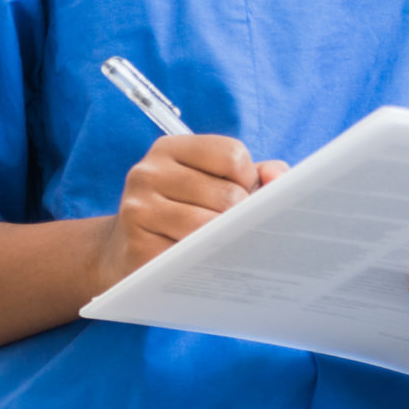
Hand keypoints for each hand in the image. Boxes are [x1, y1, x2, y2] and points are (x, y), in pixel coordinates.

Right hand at [96, 133, 287, 287]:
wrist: (126, 248)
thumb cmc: (183, 210)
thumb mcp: (211, 181)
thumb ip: (253, 175)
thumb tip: (282, 178)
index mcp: (170, 149)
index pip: (233, 155)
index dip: (249, 179)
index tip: (242, 194)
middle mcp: (148, 173)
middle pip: (228, 195)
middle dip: (242, 216)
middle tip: (235, 226)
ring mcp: (138, 209)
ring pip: (210, 226)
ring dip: (226, 239)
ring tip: (223, 243)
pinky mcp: (136, 245)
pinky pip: (190, 255)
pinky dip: (205, 260)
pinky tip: (202, 259)